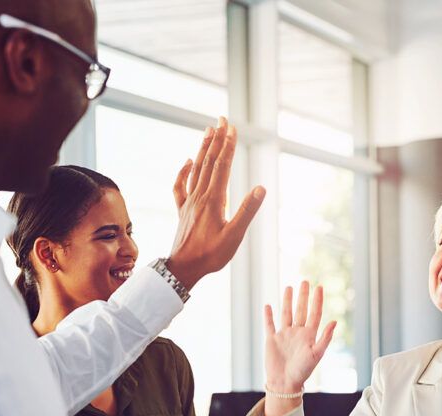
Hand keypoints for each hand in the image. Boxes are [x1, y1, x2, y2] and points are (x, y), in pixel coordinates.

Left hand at [168, 116, 264, 289]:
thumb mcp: (235, 235)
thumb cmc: (211, 255)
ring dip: (203, 149)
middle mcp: (200, 196)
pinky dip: (183, 171)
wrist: (184, 268)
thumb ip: (247, 210)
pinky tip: (188, 162)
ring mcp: (190, 202)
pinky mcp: (183, 211)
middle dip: (217, 140)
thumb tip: (261, 187)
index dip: (228, 146)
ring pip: (196, 169)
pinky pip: (181, 186)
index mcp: (213, 200)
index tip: (232, 127)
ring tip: (208, 131)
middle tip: (222, 119)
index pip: (222, 166)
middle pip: (209, 162)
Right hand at [262, 282, 335, 415]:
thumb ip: (325, 337)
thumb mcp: (316, 354)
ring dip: (287, 301)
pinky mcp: (272, 340)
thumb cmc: (303, 371)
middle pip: (301, 310)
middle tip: (305, 281)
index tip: (319, 287)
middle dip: (303, 296)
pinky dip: (268, 316)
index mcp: (309, 335)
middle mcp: (297, 333)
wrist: (285, 383)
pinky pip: (270, 325)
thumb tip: (334, 321)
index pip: (314, 313)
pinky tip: (268, 306)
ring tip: (289, 287)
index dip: (317, 300)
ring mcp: (284, 335)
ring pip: (286, 313)